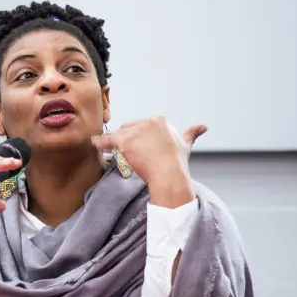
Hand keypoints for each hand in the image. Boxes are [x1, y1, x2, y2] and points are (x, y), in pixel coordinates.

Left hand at [92, 117, 206, 207]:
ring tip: (110, 149)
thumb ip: (192, 133)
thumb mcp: (186, 144)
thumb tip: (203, 127)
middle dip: (127, 138)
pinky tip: (94, 143)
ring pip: (118, 134)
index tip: (138, 146)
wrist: (169, 175)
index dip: (138, 136)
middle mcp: (147, 122)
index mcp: (160, 120)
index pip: (143, 125)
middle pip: (129, 128)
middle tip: (125, 151)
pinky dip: (99, 142)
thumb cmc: (177, 163)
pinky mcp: (124, 141)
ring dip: (113, 142)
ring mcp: (135, 131)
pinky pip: (107, 140)